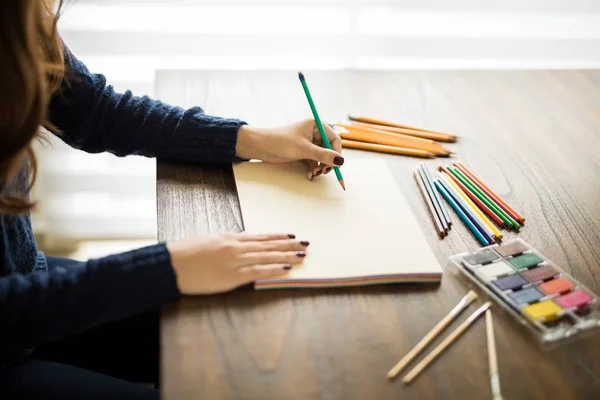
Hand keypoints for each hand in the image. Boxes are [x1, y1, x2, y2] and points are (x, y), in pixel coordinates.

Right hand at [166, 232, 308, 294]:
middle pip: (268, 245)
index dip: (276, 237)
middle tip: (305, 244)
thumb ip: (222, 243)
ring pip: (267, 257)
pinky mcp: (232, 277)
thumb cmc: (183, 253)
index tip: (290, 235)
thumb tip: (233, 245)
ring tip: (301, 255)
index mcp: (229, 238)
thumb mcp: (206, 241)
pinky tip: (286, 269)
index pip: (259, 237)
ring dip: (286, 256)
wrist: (170, 264)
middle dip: (287, 245)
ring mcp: (235, 261)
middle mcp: (235, 247)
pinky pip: (258, 272)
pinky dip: (273, 269)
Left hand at [235, 119, 343, 179]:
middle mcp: (314, 133)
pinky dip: (314, 168)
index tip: (336, 165)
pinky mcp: (303, 152)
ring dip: (321, 167)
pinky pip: (314, 161)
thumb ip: (323, 155)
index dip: (337, 153)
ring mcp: (309, 143)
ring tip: (315, 174)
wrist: (261, 146)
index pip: (334, 139)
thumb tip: (341, 161)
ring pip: (322, 157)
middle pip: (330, 149)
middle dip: (328, 162)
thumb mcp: (303, 149)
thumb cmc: (280, 141)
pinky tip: (310, 175)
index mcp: (316, 125)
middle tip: (324, 172)